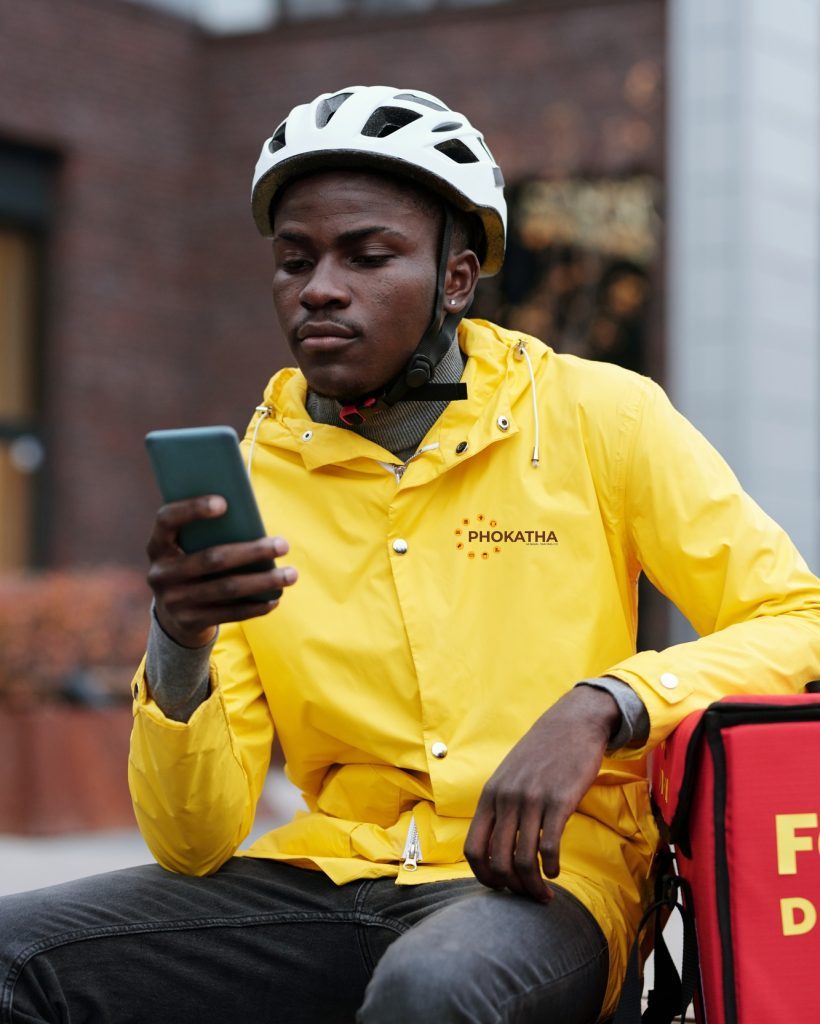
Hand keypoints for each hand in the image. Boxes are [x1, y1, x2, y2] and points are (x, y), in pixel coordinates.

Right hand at [146, 495, 297, 647]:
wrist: (173, 616)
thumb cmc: (193, 565)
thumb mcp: (190, 548)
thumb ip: (209, 533)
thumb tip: (252, 519)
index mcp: (157, 544)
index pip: (167, 519)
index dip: (192, 509)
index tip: (225, 503)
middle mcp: (160, 573)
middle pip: (212, 559)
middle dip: (252, 551)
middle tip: (283, 545)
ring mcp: (173, 600)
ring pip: (227, 588)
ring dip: (263, 581)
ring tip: (290, 575)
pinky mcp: (189, 622)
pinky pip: (229, 613)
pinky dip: (256, 606)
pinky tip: (275, 598)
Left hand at [464, 686, 619, 901]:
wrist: (572, 723)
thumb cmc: (541, 752)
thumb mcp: (508, 775)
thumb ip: (499, 804)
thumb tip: (494, 844)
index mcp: (490, 795)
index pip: (472, 849)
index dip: (483, 877)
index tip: (500, 888)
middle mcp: (506, 799)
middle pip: (498, 861)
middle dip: (512, 888)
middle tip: (527, 897)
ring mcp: (532, 800)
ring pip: (523, 859)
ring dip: (533, 885)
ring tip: (544, 893)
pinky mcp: (559, 801)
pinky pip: (550, 846)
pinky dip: (551, 867)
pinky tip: (555, 871)